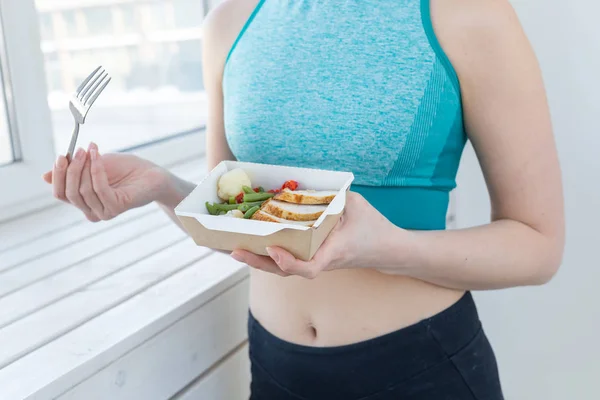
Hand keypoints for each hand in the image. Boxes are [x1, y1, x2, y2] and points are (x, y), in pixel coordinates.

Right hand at [43, 142, 167, 221]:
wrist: (152, 173)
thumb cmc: (124, 169)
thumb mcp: (92, 166)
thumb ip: (71, 172)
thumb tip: (44, 177)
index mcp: (84, 202)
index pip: (60, 194)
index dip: (58, 175)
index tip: (62, 155)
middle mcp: (92, 211)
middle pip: (69, 193)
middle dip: (70, 169)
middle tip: (79, 150)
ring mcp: (104, 212)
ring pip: (83, 190)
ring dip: (85, 167)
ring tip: (92, 149)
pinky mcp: (116, 207)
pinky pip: (99, 188)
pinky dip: (96, 169)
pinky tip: (99, 156)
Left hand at [231, 192, 406, 278]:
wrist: (387, 250)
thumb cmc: (374, 227)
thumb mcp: (356, 204)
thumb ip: (331, 195)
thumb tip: (302, 186)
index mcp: (334, 251)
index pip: (310, 267)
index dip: (289, 262)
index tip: (273, 250)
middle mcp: (322, 261)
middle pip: (286, 271)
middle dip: (259, 263)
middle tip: (235, 251)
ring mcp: (316, 261)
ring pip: (284, 268)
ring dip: (259, 261)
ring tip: (235, 249)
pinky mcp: (313, 258)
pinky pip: (289, 260)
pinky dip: (269, 255)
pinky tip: (253, 243)